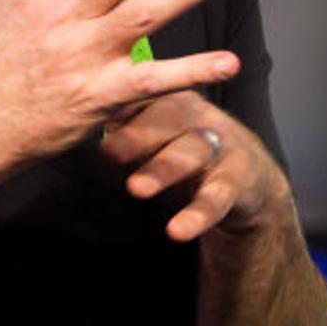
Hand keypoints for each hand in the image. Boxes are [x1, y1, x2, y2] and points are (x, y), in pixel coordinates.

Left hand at [99, 91, 290, 241]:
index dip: (120, 103)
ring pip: (192, 153)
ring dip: (163, 170)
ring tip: (135, 188)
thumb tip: (78, 114)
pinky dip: (196, 215)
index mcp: (174, 99)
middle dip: (138, 134)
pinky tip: (176, 230)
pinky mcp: (237, 181)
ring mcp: (221, 146)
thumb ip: (124, 121)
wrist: (248, 175)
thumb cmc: (186, 146)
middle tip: (107, 151)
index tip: (90, 114)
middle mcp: (199, 117)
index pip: (146, 95)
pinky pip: (216, 198)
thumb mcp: (158, 130)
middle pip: (169, 119)